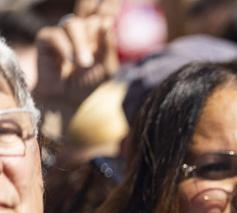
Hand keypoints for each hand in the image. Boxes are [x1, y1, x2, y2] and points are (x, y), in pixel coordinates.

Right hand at [34, 0, 121, 117]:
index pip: (105, 11)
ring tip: (84, 63)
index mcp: (98, 33)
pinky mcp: (47, 38)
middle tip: (105, 8)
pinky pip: (57, 36)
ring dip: (80, 44)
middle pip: (86, 5)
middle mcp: (82, 28)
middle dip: (92, 0)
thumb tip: (106, 23)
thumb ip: (108, 47)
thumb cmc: (89, 83)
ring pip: (73, 24)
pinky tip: (71, 61)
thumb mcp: (107, 68)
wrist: (68, 99)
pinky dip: (66, 48)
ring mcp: (64, 31)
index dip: (111, 2)